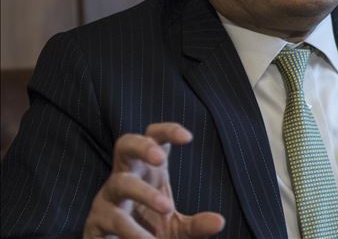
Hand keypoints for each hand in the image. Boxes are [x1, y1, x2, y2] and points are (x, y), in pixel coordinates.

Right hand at [83, 123, 224, 237]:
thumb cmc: (149, 234)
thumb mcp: (177, 230)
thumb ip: (197, 225)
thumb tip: (220, 221)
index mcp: (147, 172)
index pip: (153, 138)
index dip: (167, 131)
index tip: (188, 137)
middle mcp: (124, 178)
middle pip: (125, 144)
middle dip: (142, 146)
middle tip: (160, 158)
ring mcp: (107, 199)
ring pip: (120, 183)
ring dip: (145, 194)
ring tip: (167, 209)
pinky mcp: (95, 223)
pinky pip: (111, 220)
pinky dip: (132, 230)